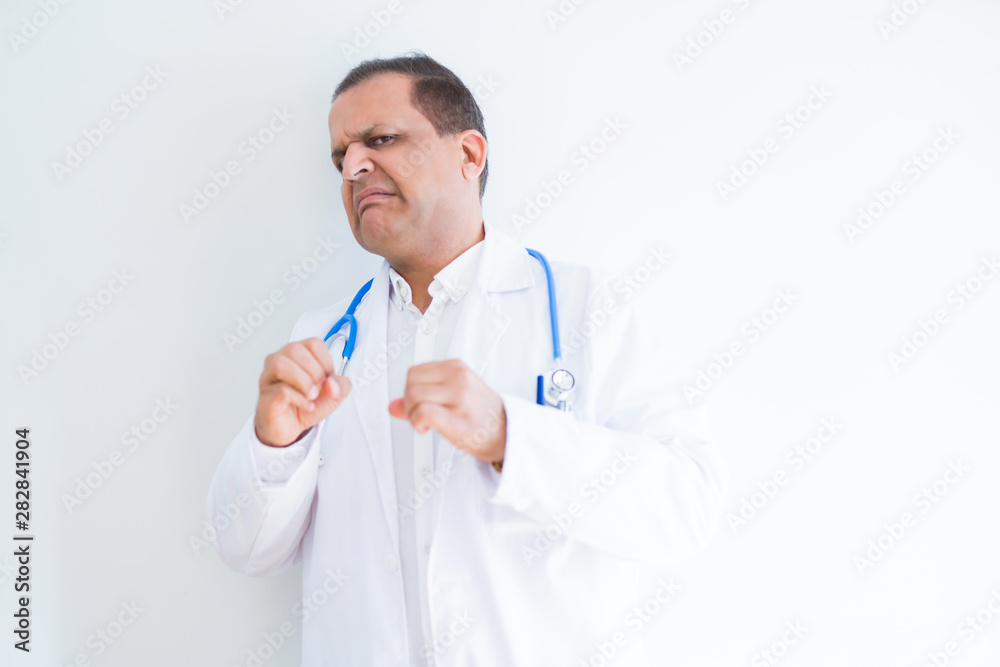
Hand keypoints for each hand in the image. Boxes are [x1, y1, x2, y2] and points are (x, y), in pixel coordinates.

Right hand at [254, 338, 352, 446]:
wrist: (291, 428)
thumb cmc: (307, 405)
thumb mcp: (334, 394)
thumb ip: (342, 385)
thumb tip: (331, 383)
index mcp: (298, 355)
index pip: (313, 343)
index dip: (326, 361)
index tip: (328, 378)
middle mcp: (280, 360)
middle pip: (294, 349)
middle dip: (314, 371)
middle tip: (319, 388)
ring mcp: (269, 377)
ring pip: (280, 364)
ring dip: (303, 381)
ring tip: (312, 396)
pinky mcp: (265, 396)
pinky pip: (280, 390)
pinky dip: (299, 398)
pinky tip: (306, 405)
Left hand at [388, 359, 505, 463]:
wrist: (507, 433)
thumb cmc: (481, 414)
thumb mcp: (454, 395)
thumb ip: (424, 396)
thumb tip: (393, 406)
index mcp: (456, 367)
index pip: (414, 372)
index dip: (409, 391)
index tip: (420, 404)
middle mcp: (459, 378)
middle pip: (411, 384)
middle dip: (409, 403)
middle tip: (421, 416)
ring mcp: (460, 397)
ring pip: (414, 397)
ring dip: (412, 415)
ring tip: (425, 423)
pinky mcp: (458, 419)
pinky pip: (424, 412)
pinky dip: (417, 421)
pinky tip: (425, 428)